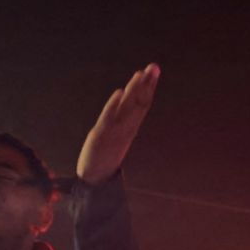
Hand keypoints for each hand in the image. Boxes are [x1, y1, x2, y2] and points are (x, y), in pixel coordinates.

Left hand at [76, 64, 159, 184]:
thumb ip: (123, 124)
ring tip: (140, 74)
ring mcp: (113, 132)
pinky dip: (114, 106)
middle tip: (154, 67)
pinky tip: (119, 93)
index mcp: (129, 128)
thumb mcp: (117, 139)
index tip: (155, 71)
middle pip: (138, 104)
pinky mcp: (99, 137)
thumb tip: (125, 100)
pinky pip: (108, 119)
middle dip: (146, 85)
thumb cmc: (105, 159)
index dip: (148, 87)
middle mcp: (124, 129)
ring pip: (126, 109)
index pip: (142, 104)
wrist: (94, 182)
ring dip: (134, 91)